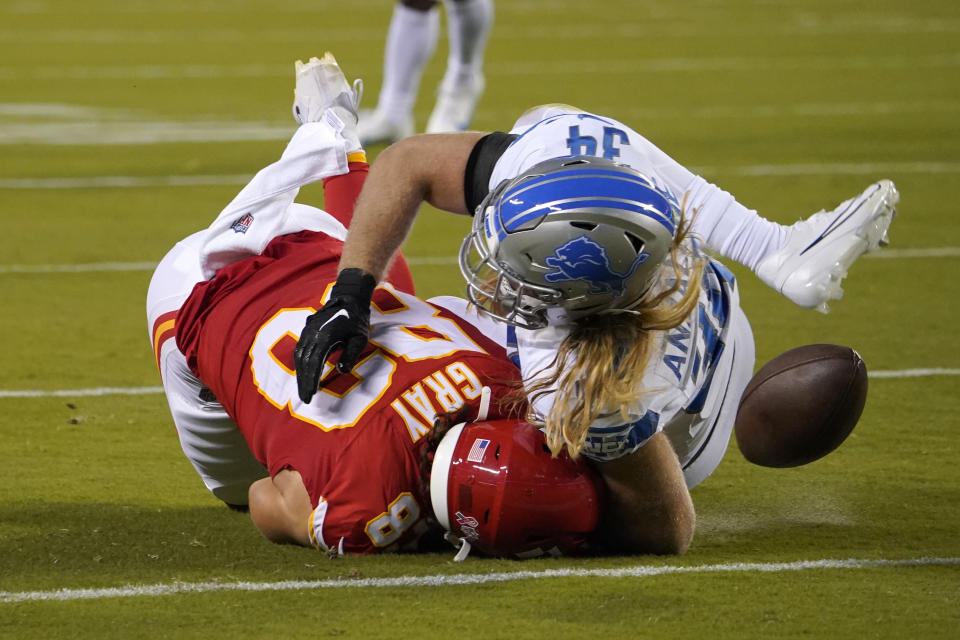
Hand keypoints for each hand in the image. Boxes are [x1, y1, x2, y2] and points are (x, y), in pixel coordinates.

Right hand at [294, 268, 376, 402]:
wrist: (348, 297)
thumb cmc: (357, 319)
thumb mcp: (360, 338)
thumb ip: (351, 354)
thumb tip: (341, 371)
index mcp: (325, 335)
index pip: (314, 362)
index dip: (311, 380)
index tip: (311, 394)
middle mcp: (312, 333)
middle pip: (303, 361)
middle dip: (303, 381)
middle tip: (305, 398)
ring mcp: (307, 330)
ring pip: (299, 355)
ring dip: (300, 374)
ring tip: (303, 389)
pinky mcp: (307, 329)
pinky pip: (300, 349)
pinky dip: (300, 364)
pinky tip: (304, 374)